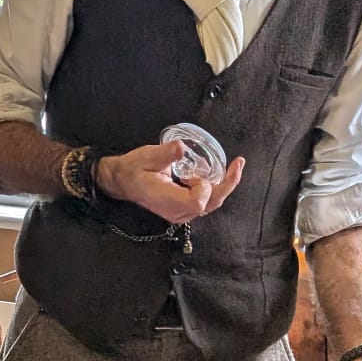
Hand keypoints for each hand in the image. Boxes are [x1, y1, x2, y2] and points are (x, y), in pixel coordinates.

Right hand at [99, 142, 244, 223]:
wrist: (123, 182)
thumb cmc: (133, 169)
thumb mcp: (147, 156)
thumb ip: (165, 153)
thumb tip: (180, 147)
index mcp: (167, 200)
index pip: (197, 203)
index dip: (204, 187)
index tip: (195, 172)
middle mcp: (177, 211)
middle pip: (211, 204)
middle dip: (227, 184)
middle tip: (238, 163)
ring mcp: (181, 213)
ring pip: (211, 204)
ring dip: (222, 185)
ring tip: (234, 166)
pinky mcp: (183, 209)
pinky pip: (205, 202)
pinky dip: (214, 188)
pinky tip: (215, 174)